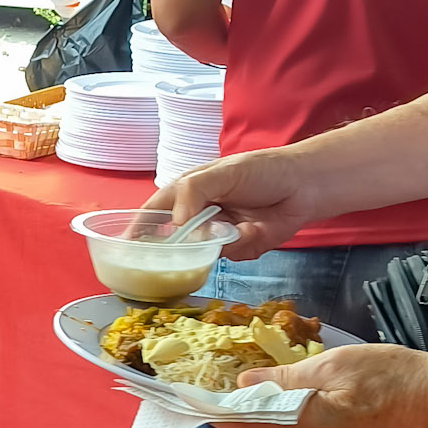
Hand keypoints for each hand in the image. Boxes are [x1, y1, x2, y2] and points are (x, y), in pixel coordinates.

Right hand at [145, 146, 313, 256]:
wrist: (305, 185)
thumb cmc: (262, 170)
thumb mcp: (222, 173)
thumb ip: (193, 193)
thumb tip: (175, 222)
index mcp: (186, 193)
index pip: (152, 213)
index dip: (136, 230)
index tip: (123, 249)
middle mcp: (198, 216)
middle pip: (172, 242)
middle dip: (176, 249)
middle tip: (183, 249)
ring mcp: (217, 234)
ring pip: (201, 253)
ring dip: (218, 243)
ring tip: (239, 223)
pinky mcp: (239, 249)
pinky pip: (230, 257)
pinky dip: (243, 244)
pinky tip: (256, 227)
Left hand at [216, 343, 427, 427]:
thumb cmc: (396, 374)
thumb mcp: (336, 365)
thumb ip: (286, 379)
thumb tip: (245, 383)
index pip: (252, 425)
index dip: (220, 412)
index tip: (193, 398)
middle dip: (232, 419)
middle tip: (206, 395)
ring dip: (253, 424)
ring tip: (231, 398)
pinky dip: (276, 427)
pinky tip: (268, 408)